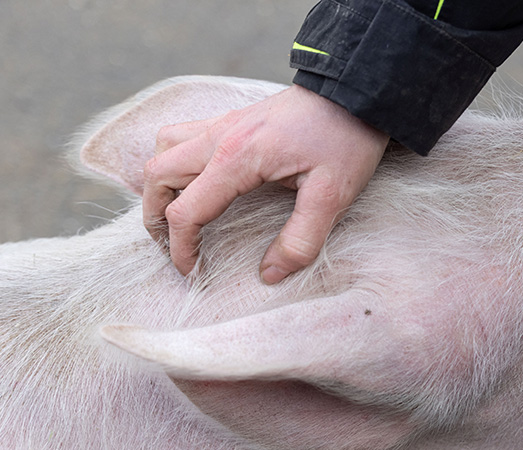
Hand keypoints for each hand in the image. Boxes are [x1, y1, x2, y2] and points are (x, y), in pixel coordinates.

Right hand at [142, 85, 389, 283]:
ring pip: (163, 151)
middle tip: (174, 247)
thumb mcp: (332, 196)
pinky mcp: (233, 119)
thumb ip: (300, 239)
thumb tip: (270, 274)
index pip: (185, 210)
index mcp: (237, 159)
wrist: (355, 92)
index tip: (191, 271)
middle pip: (157, 176)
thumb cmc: (346, 140)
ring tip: (177, 216)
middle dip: (156, 217)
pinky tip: (197, 182)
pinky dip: (176, 162)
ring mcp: (223, 123)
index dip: (181, 248)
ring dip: (161, 185)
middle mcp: (219, 136)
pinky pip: (183, 137)